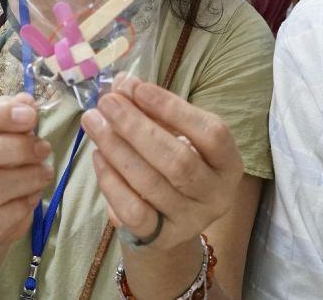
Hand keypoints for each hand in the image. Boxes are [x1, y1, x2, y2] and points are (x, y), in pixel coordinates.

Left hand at [80, 74, 242, 252]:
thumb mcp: (173, 134)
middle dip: (137, 127)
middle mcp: (217, 195)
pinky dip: (112, 181)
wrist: (169, 219)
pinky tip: (98, 156)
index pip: (210, 133)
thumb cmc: (174, 162)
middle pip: (178, 161)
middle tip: (107, 103)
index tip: (137, 89)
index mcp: (228, 163)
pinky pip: (133, 210)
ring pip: (151, 184)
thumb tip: (121, 84)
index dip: (173, 109)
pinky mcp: (162, 237)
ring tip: (94, 122)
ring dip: (117, 148)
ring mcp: (191, 220)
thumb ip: (152, 108)